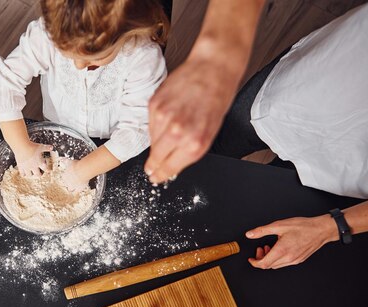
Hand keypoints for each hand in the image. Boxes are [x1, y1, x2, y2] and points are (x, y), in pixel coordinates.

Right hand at [13, 141, 52, 176]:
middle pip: (37, 174)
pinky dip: (23, 174)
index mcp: (39, 162)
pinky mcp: (21, 166)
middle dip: (39, 175)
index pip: (45, 168)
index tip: (48, 171)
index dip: (47, 170)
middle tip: (40, 175)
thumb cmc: (32, 146)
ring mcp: (27, 167)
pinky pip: (22, 173)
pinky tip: (24, 174)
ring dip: (31, 175)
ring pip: (29, 175)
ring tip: (31, 175)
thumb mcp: (41, 147)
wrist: (22, 147)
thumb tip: (51, 147)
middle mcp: (33, 166)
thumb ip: (47, 148)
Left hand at [60, 159, 88, 191]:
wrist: (81, 170)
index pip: (63, 178)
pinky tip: (76, 194)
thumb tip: (62, 159)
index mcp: (64, 176)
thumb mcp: (68, 161)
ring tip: (73, 189)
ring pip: (70, 190)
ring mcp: (72, 186)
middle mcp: (67, 182)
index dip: (66, 177)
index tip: (68, 176)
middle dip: (68, 184)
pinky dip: (76, 194)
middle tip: (71, 183)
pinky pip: (76, 193)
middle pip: (66, 184)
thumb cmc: (76, 166)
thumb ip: (65, 160)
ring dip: (71, 189)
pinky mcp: (78, 189)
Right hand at [145, 54, 240, 183]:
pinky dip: (156, 124)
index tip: (155, 177)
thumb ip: (189, 150)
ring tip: (169, 131)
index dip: (160, 175)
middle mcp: (177, 134)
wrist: (213, 68)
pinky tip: (168, 116)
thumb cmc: (217, 98)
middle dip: (153, 164)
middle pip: (156, 158)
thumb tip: (171, 163)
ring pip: (152, 141)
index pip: (169, 168)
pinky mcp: (154, 105)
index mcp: (194, 144)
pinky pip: (150, 123)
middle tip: (151, 168)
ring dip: (157, 142)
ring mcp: (163, 119)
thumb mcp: (210, 132)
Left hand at [245, 215, 338, 268]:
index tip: (251, 259)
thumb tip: (250, 234)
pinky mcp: (300, 259)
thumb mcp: (279, 225)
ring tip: (270, 246)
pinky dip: (278, 258)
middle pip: (269, 265)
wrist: (321, 230)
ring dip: (270, 258)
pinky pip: (285, 263)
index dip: (255, 263)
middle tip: (261, 248)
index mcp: (282, 250)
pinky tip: (280, 248)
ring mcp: (295, 260)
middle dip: (262, 258)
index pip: (264, 264)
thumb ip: (262, 231)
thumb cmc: (303, 227)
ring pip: (277, 265)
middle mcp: (289, 258)